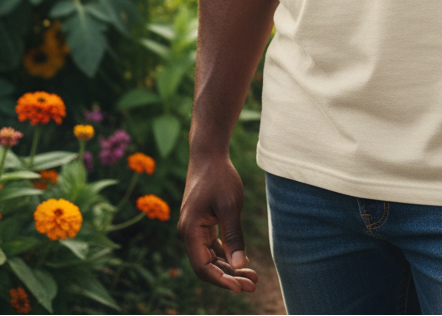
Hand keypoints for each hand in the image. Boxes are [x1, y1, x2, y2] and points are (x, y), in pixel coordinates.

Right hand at [178, 153, 257, 292]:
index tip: (242, 288)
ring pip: (210, 258)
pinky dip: (226, 255)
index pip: (203, 267)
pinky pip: (212, 247)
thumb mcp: (230, 206)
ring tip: (252, 276)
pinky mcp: (201, 223)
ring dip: (229, 268)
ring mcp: (193, 229)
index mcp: (190, 231)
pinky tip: (243, 260)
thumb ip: (234, 236)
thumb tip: (240, 265)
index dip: (222, 281)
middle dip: (229, 278)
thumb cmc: (220, 177)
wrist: (208, 154)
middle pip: (207, 266)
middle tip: (253, 285)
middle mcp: (188, 233)